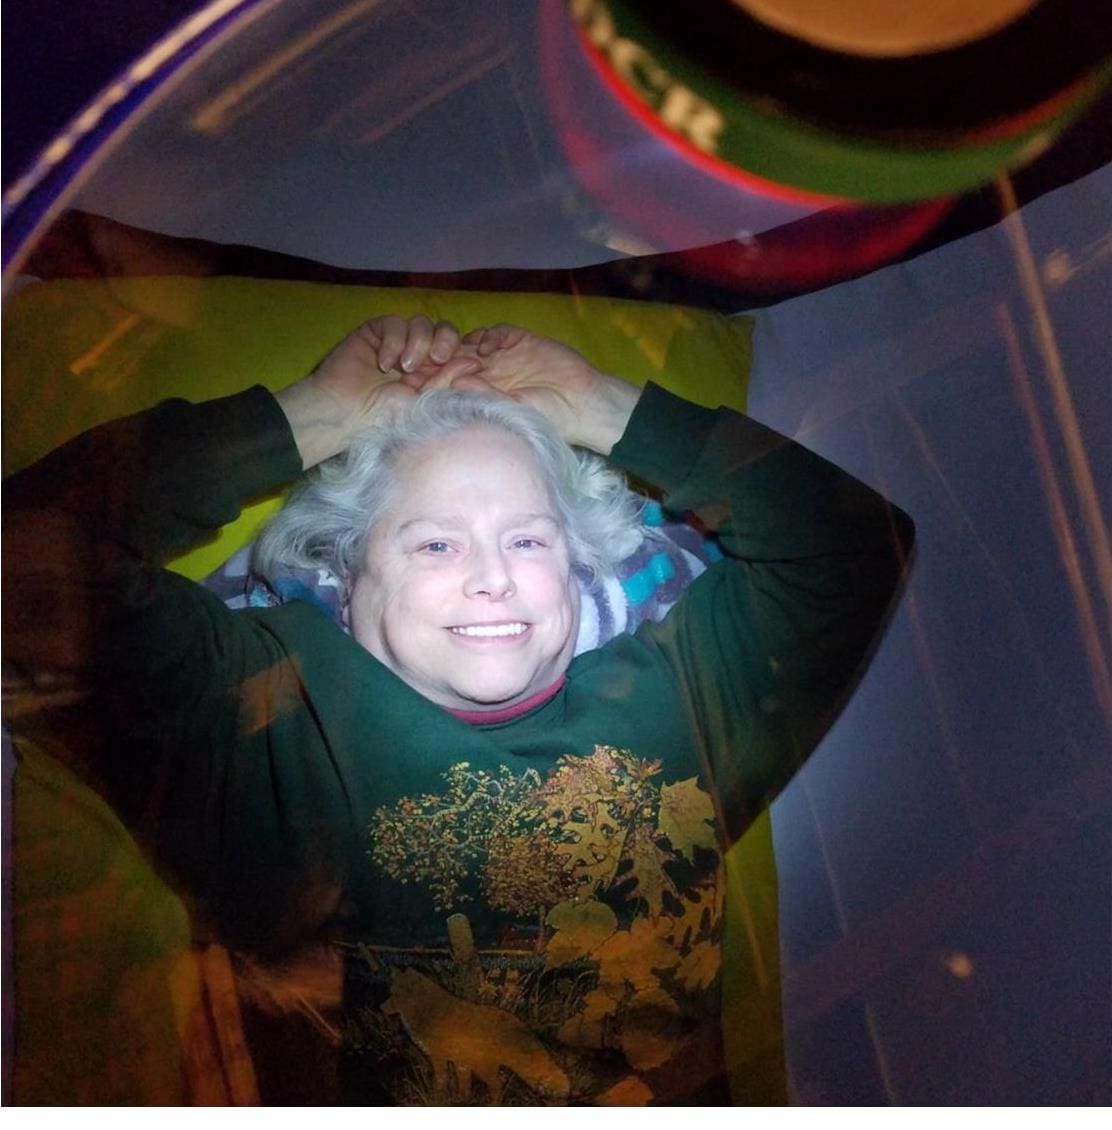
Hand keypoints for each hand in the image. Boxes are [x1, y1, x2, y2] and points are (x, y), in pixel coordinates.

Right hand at [276, 315, 478, 466]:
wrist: (345, 413)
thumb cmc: (385, 417)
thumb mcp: (424, 402)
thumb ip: (449, 380)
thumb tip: (475, 361)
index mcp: (435, 373)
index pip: (459, 350)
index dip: (464, 351)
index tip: (470, 362)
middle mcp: (420, 355)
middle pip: (446, 330)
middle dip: (446, 341)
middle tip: (437, 359)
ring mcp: (399, 342)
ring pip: (423, 323)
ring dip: (417, 343)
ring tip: (403, 368)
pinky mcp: (377, 332)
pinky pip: (395, 322)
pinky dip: (394, 341)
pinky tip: (384, 363)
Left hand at [429, 324, 641, 453]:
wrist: (581, 404)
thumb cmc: (547, 418)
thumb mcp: (511, 412)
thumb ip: (485, 397)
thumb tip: (454, 385)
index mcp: (481, 394)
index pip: (448, 383)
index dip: (429, 380)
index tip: (411, 384)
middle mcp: (488, 373)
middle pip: (452, 359)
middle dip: (434, 360)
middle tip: (422, 363)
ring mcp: (503, 356)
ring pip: (469, 343)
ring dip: (458, 346)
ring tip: (450, 353)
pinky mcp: (520, 340)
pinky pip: (496, 332)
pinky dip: (488, 336)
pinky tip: (487, 348)